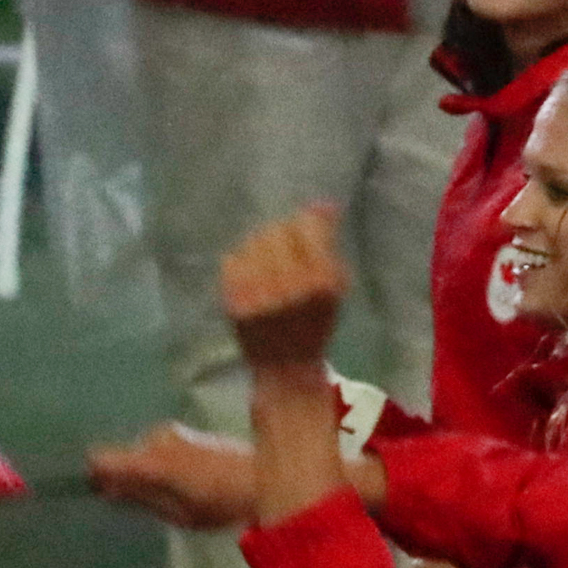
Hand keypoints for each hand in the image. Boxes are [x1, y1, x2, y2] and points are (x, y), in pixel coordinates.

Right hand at [87, 422, 255, 529]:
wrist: (269, 479)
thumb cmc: (222, 504)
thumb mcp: (178, 513)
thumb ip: (140, 498)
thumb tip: (107, 489)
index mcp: (150, 461)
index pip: (100, 459)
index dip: (97, 477)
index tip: (107, 494)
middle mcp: (156, 438)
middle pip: (123, 457)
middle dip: (126, 477)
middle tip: (145, 501)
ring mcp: (173, 432)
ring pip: (142, 452)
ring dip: (148, 470)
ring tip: (174, 492)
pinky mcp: (188, 432)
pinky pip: (160, 448)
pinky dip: (163, 463)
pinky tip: (185, 480)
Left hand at [219, 203, 349, 380]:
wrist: (284, 364)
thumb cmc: (316, 323)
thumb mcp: (336, 286)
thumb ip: (328, 243)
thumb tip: (323, 203)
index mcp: (321, 282)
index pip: (307, 228)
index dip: (310, 221)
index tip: (315, 223)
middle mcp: (287, 284)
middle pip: (278, 231)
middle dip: (285, 232)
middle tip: (290, 245)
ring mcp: (255, 290)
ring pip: (254, 241)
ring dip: (263, 244)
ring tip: (271, 260)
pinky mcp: (231, 296)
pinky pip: (234, 257)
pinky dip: (244, 260)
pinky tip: (254, 274)